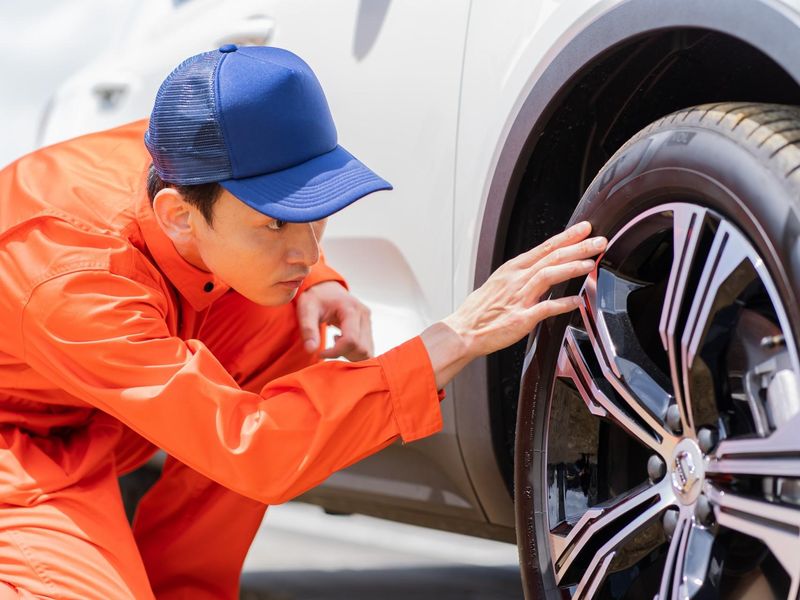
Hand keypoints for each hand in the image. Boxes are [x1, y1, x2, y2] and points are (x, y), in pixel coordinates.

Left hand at [296, 281, 373, 360]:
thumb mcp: (306, 310)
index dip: (335, 352)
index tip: (320, 353)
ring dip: (350, 355)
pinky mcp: (368, 326)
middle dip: (343, 354)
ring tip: (335, 343)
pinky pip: (366, 348)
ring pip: (367, 351)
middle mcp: (364, 315)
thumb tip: (311, 350)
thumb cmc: (315, 297)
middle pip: (361, 348)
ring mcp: (368, 321)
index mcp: (350, 309)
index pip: (350, 340)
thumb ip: (308, 329)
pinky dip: (354, 352)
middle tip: (328, 348)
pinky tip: (341, 341)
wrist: (325, 287)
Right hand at [421, 221, 606, 388]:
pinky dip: (562, 304)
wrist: (463, 331)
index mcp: (512, 270)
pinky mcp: (520, 319)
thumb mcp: (499, 284)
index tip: (584, 229)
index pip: (544, 247)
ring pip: (548, 275)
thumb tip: (540, 272)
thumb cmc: (479, 311)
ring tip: (590, 263)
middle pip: (551, 257)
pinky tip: (577, 301)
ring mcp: (519, 298)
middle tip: (599, 241)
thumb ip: (521, 277)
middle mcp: (516, 280)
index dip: (566, 237)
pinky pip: (545, 308)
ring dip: (571, 268)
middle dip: (578, 247)